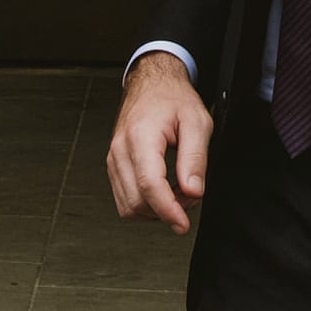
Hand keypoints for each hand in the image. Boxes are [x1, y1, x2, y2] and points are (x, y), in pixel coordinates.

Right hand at [106, 50, 211, 232]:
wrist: (151, 85)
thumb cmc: (172, 99)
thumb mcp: (197, 122)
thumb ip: (195, 159)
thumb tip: (193, 192)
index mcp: (141, 137)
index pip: (149, 185)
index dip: (168, 210)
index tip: (182, 224)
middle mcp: (120, 151)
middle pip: (137, 202)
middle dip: (166, 210)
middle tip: (190, 197)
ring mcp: (113, 161)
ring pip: (128, 207)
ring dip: (155, 210)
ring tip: (178, 193)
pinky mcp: (114, 169)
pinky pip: (125, 200)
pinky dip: (146, 205)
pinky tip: (163, 192)